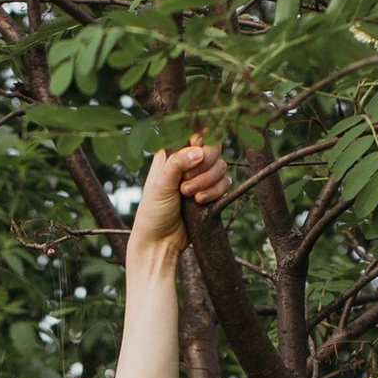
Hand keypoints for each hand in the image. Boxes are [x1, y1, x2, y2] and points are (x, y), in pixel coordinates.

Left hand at [128, 126, 231, 259]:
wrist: (160, 243)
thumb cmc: (153, 213)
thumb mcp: (160, 185)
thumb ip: (178, 164)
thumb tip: (198, 150)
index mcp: (171, 155)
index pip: (192, 135)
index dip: (200, 139)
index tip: (198, 146)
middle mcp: (187, 163)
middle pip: (212, 148)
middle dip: (204, 165)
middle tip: (186, 182)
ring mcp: (200, 177)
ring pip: (221, 166)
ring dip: (208, 181)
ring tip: (190, 196)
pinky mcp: (210, 192)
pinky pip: (225, 183)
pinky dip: (215, 192)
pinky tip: (200, 202)